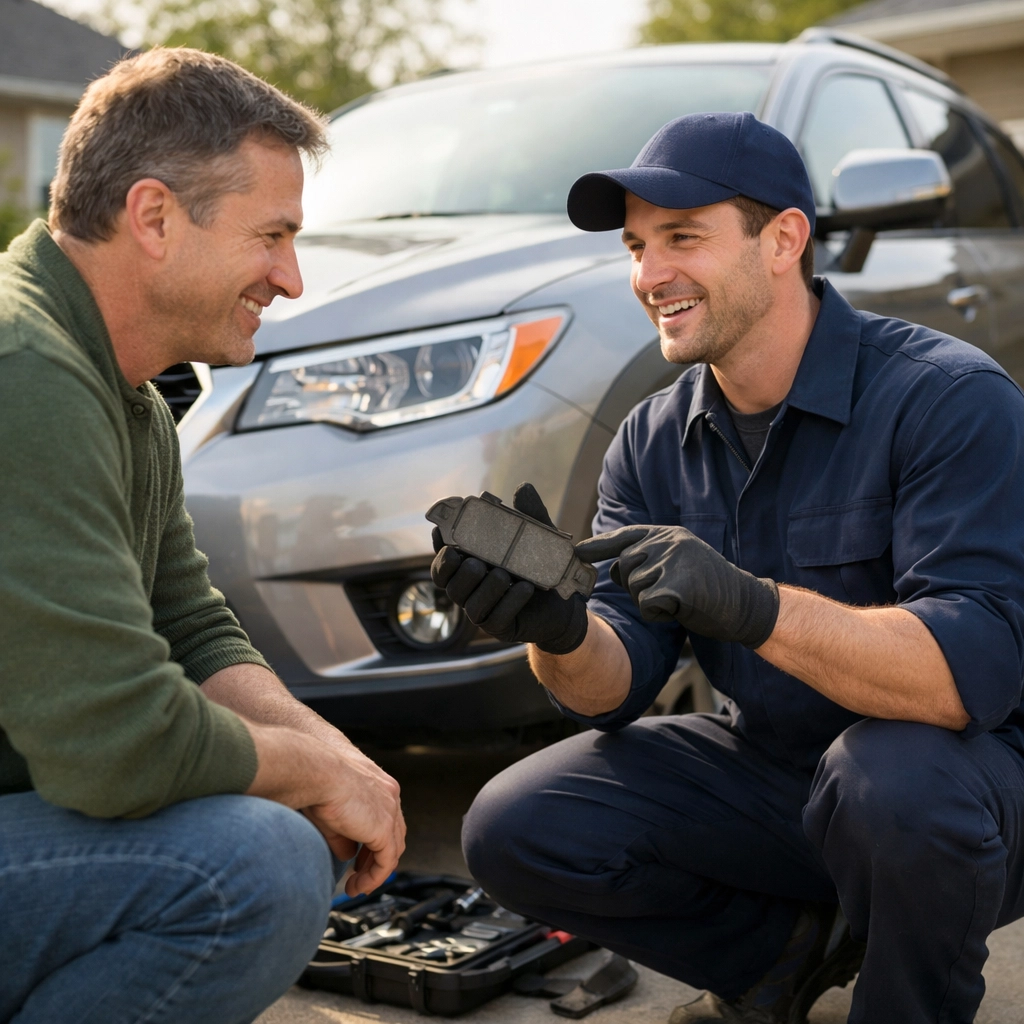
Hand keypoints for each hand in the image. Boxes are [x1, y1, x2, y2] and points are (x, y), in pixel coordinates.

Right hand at [304, 743, 405, 895]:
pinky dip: (375, 877)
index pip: (386, 817)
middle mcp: (390, 794)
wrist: (316, 771)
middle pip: (394, 833)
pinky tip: (360, 886)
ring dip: (375, 872)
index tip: (359, 856)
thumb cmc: (315, 782)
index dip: (374, 840)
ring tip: (358, 886)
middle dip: (377, 857)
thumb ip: (343, 836)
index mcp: (379, 784)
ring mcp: (390, 811)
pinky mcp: (383, 828)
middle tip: (360, 873)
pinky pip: (386, 861)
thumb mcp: (330, 812)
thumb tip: (347, 855)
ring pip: (393, 849)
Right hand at [429, 483, 587, 654]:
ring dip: (485, 587)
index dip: (438, 545)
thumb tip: (522, 488)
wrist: (564, 604)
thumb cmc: (541, 567)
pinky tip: (524, 589)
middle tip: (474, 562)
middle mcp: (470, 587)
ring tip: (503, 574)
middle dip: (454, 571)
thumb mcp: (537, 539)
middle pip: (446, 582)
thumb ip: (529, 516)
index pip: (444, 556)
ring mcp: (482, 609)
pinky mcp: (499, 627)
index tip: (440, 532)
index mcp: (470, 563)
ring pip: (469, 602)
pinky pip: (496, 618)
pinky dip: (509, 602)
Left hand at [576, 524, 778, 648]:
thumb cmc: (709, 587)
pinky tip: (682, 609)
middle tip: (670, 592)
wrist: (744, 604)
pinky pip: (647, 605)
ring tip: (680, 598)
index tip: (577, 551)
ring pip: (634, 589)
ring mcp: (674, 560)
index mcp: (668, 533)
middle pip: (624, 567)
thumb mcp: (679, 561)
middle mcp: (669, 541)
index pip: (625, 536)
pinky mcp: (678, 583)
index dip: (598, 545)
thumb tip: (613, 567)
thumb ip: (650, 557)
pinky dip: (659, 615)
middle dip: (637, 587)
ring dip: (650, 602)